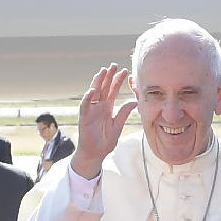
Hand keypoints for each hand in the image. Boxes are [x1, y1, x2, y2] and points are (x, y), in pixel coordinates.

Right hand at [69, 63, 133, 179]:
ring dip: (97, 82)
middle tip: (114, 65)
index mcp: (107, 107)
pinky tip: (92, 90)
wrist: (95, 154)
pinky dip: (87, 98)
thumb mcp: (118, 125)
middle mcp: (99, 106)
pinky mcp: (85, 117)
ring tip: (102, 71)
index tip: (125, 71)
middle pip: (103, 88)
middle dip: (108, 76)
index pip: (113, 90)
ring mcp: (91, 111)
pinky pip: (85, 105)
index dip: (118, 81)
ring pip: (94, 93)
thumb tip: (135, 101)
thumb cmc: (105, 141)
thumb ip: (125, 113)